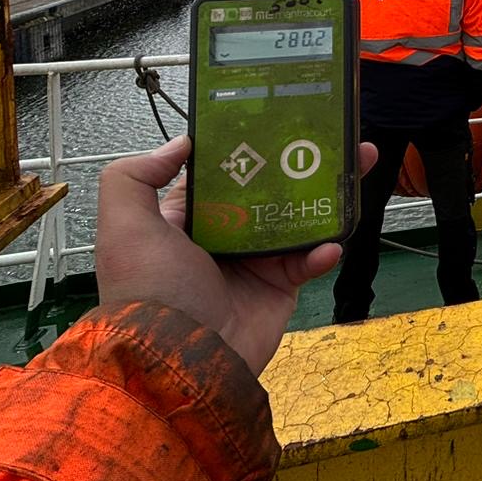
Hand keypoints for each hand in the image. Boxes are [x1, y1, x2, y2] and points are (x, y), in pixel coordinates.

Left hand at [96, 135, 378, 374]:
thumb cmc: (149, 291)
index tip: (281, 118)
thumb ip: (135, 176)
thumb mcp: (124, 226)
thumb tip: (181, 142)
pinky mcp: (279, 289)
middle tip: (337, 137)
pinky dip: (324, 250)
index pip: (225, 172)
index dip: (251, 146)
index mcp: (187, 218)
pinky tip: (332, 241)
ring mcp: (255, 262)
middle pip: (270, 189)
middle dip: (303, 163)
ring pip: (298, 219)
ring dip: (329, 194)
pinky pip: (309, 262)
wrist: (179, 362)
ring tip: (357, 164)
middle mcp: (223, 236)